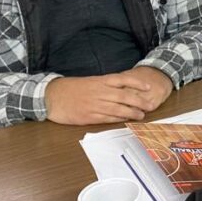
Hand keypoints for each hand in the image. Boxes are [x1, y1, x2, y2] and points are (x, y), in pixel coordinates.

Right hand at [45, 71, 169, 125]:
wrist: (51, 96)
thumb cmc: (71, 88)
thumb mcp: (90, 81)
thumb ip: (105, 85)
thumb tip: (122, 89)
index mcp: (100, 81)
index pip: (124, 80)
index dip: (137, 84)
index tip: (149, 87)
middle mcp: (100, 92)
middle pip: (125, 96)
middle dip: (139, 101)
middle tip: (150, 105)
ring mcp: (95, 105)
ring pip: (118, 109)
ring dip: (131, 113)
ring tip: (141, 115)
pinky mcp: (89, 117)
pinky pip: (107, 118)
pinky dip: (118, 119)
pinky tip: (125, 120)